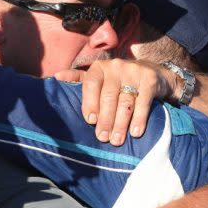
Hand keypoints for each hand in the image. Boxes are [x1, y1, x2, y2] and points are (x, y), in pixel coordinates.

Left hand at [55, 59, 175, 145]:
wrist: (152, 72)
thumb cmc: (117, 80)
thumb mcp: (99, 77)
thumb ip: (78, 79)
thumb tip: (56, 77)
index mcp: (99, 68)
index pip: (91, 83)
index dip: (90, 102)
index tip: (90, 121)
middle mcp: (116, 67)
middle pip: (108, 96)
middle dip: (105, 120)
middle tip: (103, 138)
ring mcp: (134, 72)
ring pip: (125, 102)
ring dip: (121, 124)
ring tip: (117, 140)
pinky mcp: (150, 80)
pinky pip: (143, 102)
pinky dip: (139, 119)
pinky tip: (135, 132)